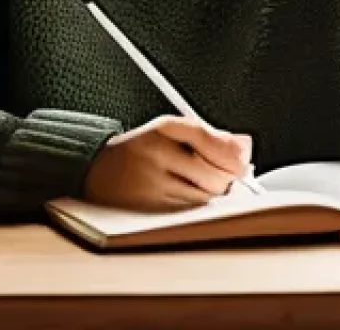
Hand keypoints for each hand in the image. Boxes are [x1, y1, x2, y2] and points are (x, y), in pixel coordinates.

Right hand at [82, 115, 253, 211]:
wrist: (95, 170)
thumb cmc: (139, 150)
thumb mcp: (170, 131)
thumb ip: (209, 136)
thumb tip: (244, 147)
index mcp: (164, 129)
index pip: (210, 140)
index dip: (233, 155)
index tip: (242, 163)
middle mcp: (158, 155)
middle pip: (213, 174)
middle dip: (226, 177)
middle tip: (223, 174)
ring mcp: (153, 184)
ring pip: (205, 196)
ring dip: (211, 193)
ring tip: (198, 183)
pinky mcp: (151, 210)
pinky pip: (190, 211)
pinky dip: (196, 206)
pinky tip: (186, 195)